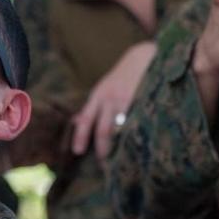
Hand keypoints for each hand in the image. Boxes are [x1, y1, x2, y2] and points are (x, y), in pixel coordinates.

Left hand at [71, 41, 155, 160]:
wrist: (142, 57)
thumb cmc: (121, 77)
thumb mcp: (103, 89)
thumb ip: (92, 107)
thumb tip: (75, 121)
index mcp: (98, 96)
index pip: (86, 119)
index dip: (81, 136)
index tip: (77, 152)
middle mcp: (110, 99)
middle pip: (103, 129)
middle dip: (102, 148)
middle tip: (104, 161)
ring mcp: (127, 100)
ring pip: (119, 129)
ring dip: (119, 146)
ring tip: (121, 158)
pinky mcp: (143, 100)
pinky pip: (137, 122)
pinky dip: (134, 135)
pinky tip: (136, 145)